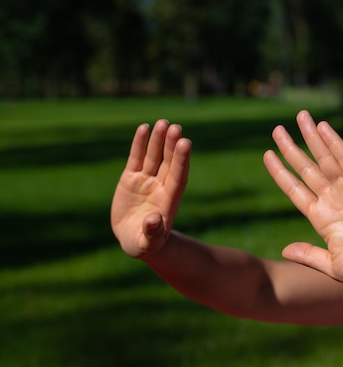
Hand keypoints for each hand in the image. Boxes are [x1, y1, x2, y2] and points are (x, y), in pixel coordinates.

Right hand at [111, 120, 191, 257]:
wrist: (135, 239)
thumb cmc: (145, 243)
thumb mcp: (147, 242)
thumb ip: (152, 232)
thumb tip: (154, 220)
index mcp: (168, 200)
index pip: (177, 176)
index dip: (181, 160)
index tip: (185, 143)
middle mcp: (160, 186)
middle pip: (168, 162)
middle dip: (171, 145)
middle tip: (175, 127)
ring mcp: (146, 181)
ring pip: (154, 157)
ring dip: (158, 140)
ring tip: (162, 123)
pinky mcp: (131, 178)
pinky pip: (137, 158)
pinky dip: (140, 144)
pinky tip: (144, 128)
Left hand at [263, 110, 342, 288]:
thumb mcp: (333, 266)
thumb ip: (309, 255)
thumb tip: (284, 250)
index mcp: (322, 219)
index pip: (295, 189)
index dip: (281, 173)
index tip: (267, 155)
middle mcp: (333, 200)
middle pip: (306, 168)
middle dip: (291, 148)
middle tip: (276, 130)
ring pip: (324, 158)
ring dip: (311, 138)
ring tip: (299, 117)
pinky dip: (334, 142)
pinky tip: (322, 127)